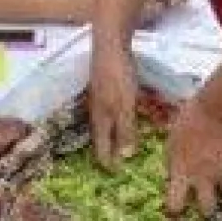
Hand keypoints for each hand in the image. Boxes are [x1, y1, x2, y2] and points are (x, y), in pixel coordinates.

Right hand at [89, 44, 139, 167]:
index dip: (107, 161)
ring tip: (120, 144)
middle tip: (116, 163)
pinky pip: (110, 110)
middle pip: (101, 135)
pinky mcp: (104, 86)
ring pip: (105, 122)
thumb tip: (124, 158)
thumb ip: (125, 131)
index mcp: (100, 118)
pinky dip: (116, 119)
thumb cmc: (118, 77)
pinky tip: (123, 117)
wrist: (110, 45)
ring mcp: (98, 97)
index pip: (101, 146)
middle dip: (108, 150)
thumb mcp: (125, 106)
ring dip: (112, 135)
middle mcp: (96, 110)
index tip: (113, 175)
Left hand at [165, 96, 221, 217]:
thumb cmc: (190, 118)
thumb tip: (172, 166)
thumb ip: (172, 157)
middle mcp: (204, 179)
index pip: (175, 203)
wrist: (221, 109)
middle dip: (206, 208)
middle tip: (205, 200)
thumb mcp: (172, 138)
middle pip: (207, 208)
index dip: (175, 207)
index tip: (176, 206)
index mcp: (182, 172)